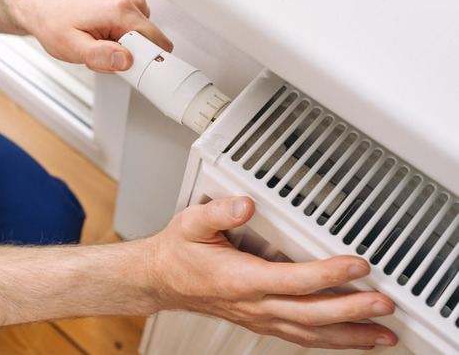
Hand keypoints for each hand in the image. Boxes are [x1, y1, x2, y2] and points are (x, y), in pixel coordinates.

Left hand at [14, 0, 172, 72]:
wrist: (41, 6)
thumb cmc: (52, 22)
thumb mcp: (72, 47)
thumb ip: (100, 56)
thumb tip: (127, 61)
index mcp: (120, 10)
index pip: (154, 43)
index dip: (142, 63)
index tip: (126, 70)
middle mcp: (128, 3)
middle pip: (149, 43)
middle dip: (129, 58)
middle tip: (102, 57)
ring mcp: (127, 4)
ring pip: (141, 41)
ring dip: (122, 52)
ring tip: (97, 47)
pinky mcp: (124, 9)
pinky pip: (133, 35)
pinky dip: (118, 43)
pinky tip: (100, 41)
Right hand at [144, 197, 397, 349]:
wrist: (162, 280)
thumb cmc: (179, 253)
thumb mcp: (191, 223)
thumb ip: (219, 212)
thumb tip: (245, 204)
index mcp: (240, 279)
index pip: (294, 280)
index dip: (329, 274)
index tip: (358, 265)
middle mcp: (253, 304)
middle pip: (311, 314)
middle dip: (352, 311)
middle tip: (384, 305)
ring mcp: (258, 317)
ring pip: (310, 334)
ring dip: (349, 337)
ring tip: (381, 335)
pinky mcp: (260, 322)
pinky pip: (300, 338)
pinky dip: (330, 342)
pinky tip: (348, 340)